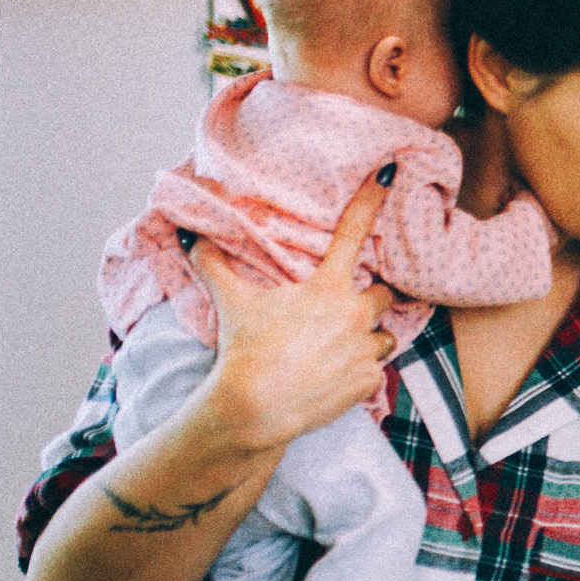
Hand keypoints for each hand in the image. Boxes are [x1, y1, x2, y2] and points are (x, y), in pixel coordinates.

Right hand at [191, 165, 398, 450]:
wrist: (256, 407)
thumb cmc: (244, 350)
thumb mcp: (231, 303)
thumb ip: (213, 265)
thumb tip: (189, 236)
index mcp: (327, 289)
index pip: (354, 233)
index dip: (372, 200)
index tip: (391, 173)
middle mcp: (354, 315)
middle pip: (384, 293)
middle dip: (370, 298)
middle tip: (346, 310)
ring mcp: (365, 350)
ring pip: (384, 335)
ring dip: (368, 337)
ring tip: (338, 348)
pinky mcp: (369, 382)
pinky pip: (376, 370)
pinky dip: (361, 371)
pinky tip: (336, 376)